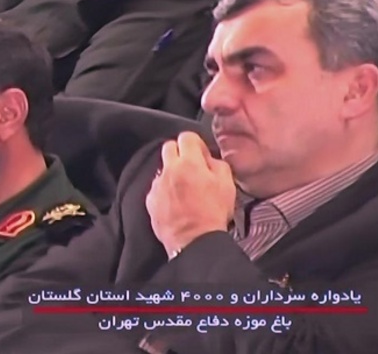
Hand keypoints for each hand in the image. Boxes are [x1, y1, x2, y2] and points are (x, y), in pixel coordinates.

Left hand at [145, 132, 235, 258]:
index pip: (186, 136)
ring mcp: (157, 185)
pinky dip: (165, 190)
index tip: (201, 155)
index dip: (196, 144)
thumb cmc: (213, 214)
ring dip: (172, 172)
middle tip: (192, 167)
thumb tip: (208, 158)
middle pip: (169, 147)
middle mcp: (169, 170)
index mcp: (189, 163)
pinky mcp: (150, 200)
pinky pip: (157, 187)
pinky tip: (175, 202)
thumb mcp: (227, 185)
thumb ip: (217, 164)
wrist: (195, 242)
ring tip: (185, 189)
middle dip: (180, 153)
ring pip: (162, 168)